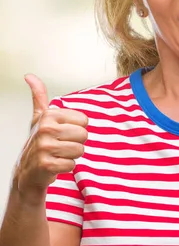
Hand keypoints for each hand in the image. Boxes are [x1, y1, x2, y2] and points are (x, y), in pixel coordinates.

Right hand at [14, 74, 87, 202]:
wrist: (27, 170)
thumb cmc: (40, 141)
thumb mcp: (40, 117)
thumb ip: (39, 96)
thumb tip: (29, 76)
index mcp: (49, 115)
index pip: (84, 121)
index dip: (76, 129)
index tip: (61, 133)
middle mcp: (45, 129)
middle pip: (84, 135)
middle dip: (75, 143)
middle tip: (60, 145)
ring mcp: (45, 147)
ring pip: (80, 150)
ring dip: (71, 155)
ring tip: (58, 154)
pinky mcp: (46, 164)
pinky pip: (72, 165)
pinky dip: (66, 167)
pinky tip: (55, 165)